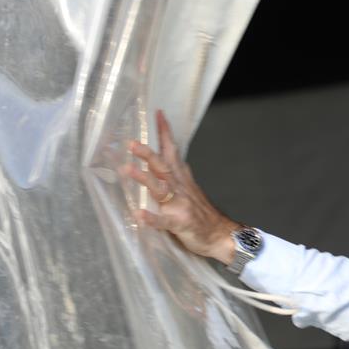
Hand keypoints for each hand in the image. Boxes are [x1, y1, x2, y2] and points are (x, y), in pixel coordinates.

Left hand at [122, 110, 238, 264]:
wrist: (221, 235)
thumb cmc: (201, 214)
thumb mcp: (189, 188)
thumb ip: (176, 174)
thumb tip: (166, 157)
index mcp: (181, 179)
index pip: (172, 151)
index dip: (165, 133)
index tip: (158, 113)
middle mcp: (180, 188)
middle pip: (163, 166)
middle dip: (148, 153)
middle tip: (132, 142)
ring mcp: (179, 205)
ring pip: (161, 189)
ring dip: (144, 179)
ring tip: (127, 169)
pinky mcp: (179, 223)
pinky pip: (163, 221)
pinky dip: (151, 218)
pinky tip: (139, 215)